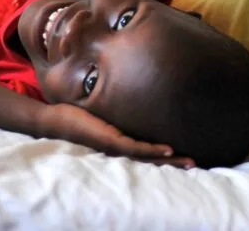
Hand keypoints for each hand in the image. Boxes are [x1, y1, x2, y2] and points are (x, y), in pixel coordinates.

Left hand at [37, 103, 194, 167]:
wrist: (54, 119)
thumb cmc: (75, 112)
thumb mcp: (101, 106)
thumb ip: (114, 103)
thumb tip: (128, 85)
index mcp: (120, 141)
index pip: (147, 150)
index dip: (165, 153)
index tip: (183, 151)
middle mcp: (120, 148)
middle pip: (151, 158)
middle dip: (174, 162)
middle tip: (194, 164)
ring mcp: (115, 146)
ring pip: (147, 156)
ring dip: (169, 160)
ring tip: (188, 161)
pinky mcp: (110, 141)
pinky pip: (135, 147)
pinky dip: (152, 149)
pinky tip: (168, 150)